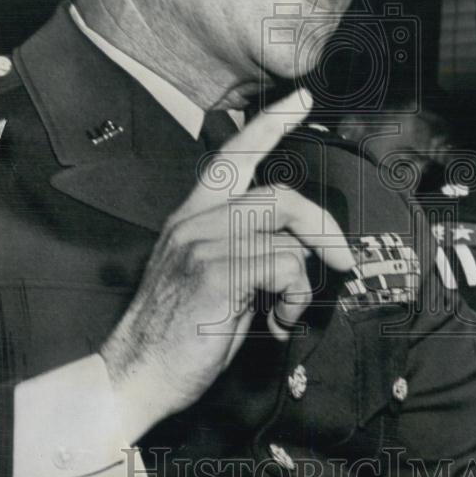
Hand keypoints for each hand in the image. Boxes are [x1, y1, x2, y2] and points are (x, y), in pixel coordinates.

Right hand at [100, 89, 354, 428]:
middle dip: (322, 227)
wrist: (133, 375)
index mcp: (192, 218)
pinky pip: (283, 265)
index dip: (270, 125)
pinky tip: (276, 322)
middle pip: (279, 195)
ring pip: (285, 231)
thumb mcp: (211, 280)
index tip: (300, 101)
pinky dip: (294, 297)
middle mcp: (195, 222)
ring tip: (287, 309)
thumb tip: (298, 250)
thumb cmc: (174, 334)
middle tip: (341, 259)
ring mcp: (203, 244)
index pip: (232, 156)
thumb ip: (248, 252)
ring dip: (303, 277)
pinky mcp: (215, 272)